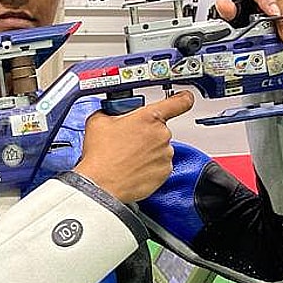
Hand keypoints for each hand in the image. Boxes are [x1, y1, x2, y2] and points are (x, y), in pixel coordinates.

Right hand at [74, 91, 194, 202]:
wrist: (101, 185)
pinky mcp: (164, 172)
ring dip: (147, 150)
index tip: (184, 98)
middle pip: (160, 128)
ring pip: (159, 147)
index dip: (183, 98)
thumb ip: (111, 110)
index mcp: (149, 117)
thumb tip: (111, 111)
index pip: (179, 102)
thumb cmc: (101, 156)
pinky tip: (134, 166)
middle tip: (128, 140)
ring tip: (128, 156)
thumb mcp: (98, 121)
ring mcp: (165, 154)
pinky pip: (160, 164)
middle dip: (146, 132)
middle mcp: (161, 135)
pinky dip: (149, 165)